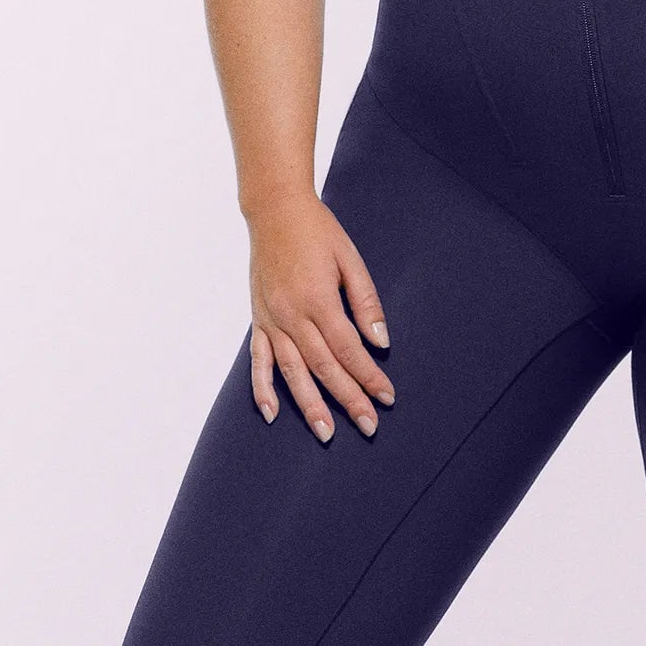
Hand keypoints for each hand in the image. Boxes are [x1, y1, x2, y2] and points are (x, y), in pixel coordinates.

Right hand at [245, 190, 394, 440]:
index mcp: (318, 300)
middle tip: (368, 426)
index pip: (349, 349)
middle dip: (348, 399)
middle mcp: (292, 315)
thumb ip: (366, 303)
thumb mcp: (351, 260)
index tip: (386, 397)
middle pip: (324, 367)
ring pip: (292, 372)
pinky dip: (263, 389)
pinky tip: (272, 414)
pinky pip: (259, 361)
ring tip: (326, 433)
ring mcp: (272, 320)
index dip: (369, 377)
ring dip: (309, 406)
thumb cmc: (318, 233)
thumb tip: (380, 343)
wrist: (275, 211)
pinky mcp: (259, 320)